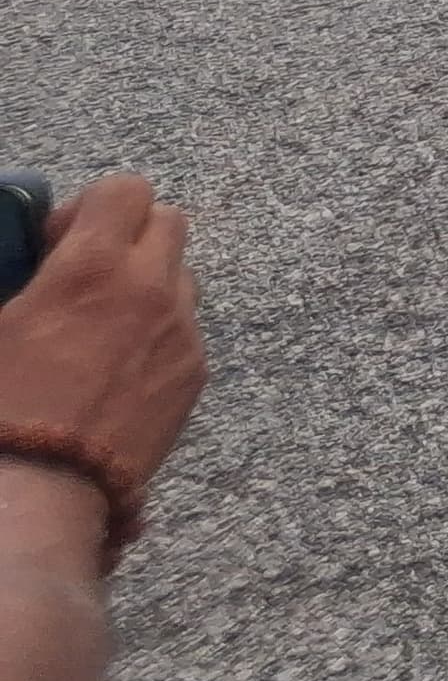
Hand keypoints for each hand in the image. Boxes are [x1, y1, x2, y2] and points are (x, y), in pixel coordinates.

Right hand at [0, 175, 205, 517]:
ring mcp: (181, 330)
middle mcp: (149, 288)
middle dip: (129, 235)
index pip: (126, 189)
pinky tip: (117, 372)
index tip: (59, 243)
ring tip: (102, 326)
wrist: (37, 490)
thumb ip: (25, 283)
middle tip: (86, 275)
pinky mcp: (195, 373)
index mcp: (90, 268)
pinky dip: (158, 333)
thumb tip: (37, 269)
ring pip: (182, 274)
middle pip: (168, 221)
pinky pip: (186, 328)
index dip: (90, 208)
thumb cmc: (0, 407)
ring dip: (149, 283)